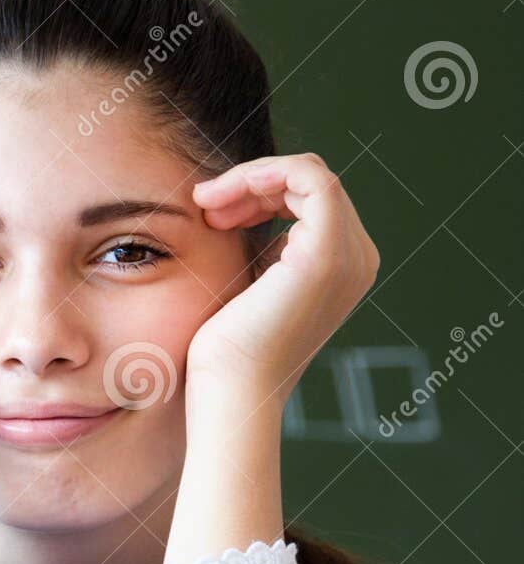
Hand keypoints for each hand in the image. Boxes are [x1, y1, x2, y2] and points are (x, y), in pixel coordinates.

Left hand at [186, 153, 378, 405]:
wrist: (230, 390)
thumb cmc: (229, 349)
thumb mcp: (253, 281)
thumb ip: (267, 245)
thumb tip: (247, 202)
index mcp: (344, 267)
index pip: (311, 199)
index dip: (261, 193)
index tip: (213, 214)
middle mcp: (358, 260)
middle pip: (310, 185)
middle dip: (253, 185)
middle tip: (206, 208)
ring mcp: (348, 255)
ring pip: (309, 175)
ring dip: (251, 179)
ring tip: (209, 207)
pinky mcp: (326, 252)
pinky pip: (309, 177)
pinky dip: (263, 172)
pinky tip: (223, 195)